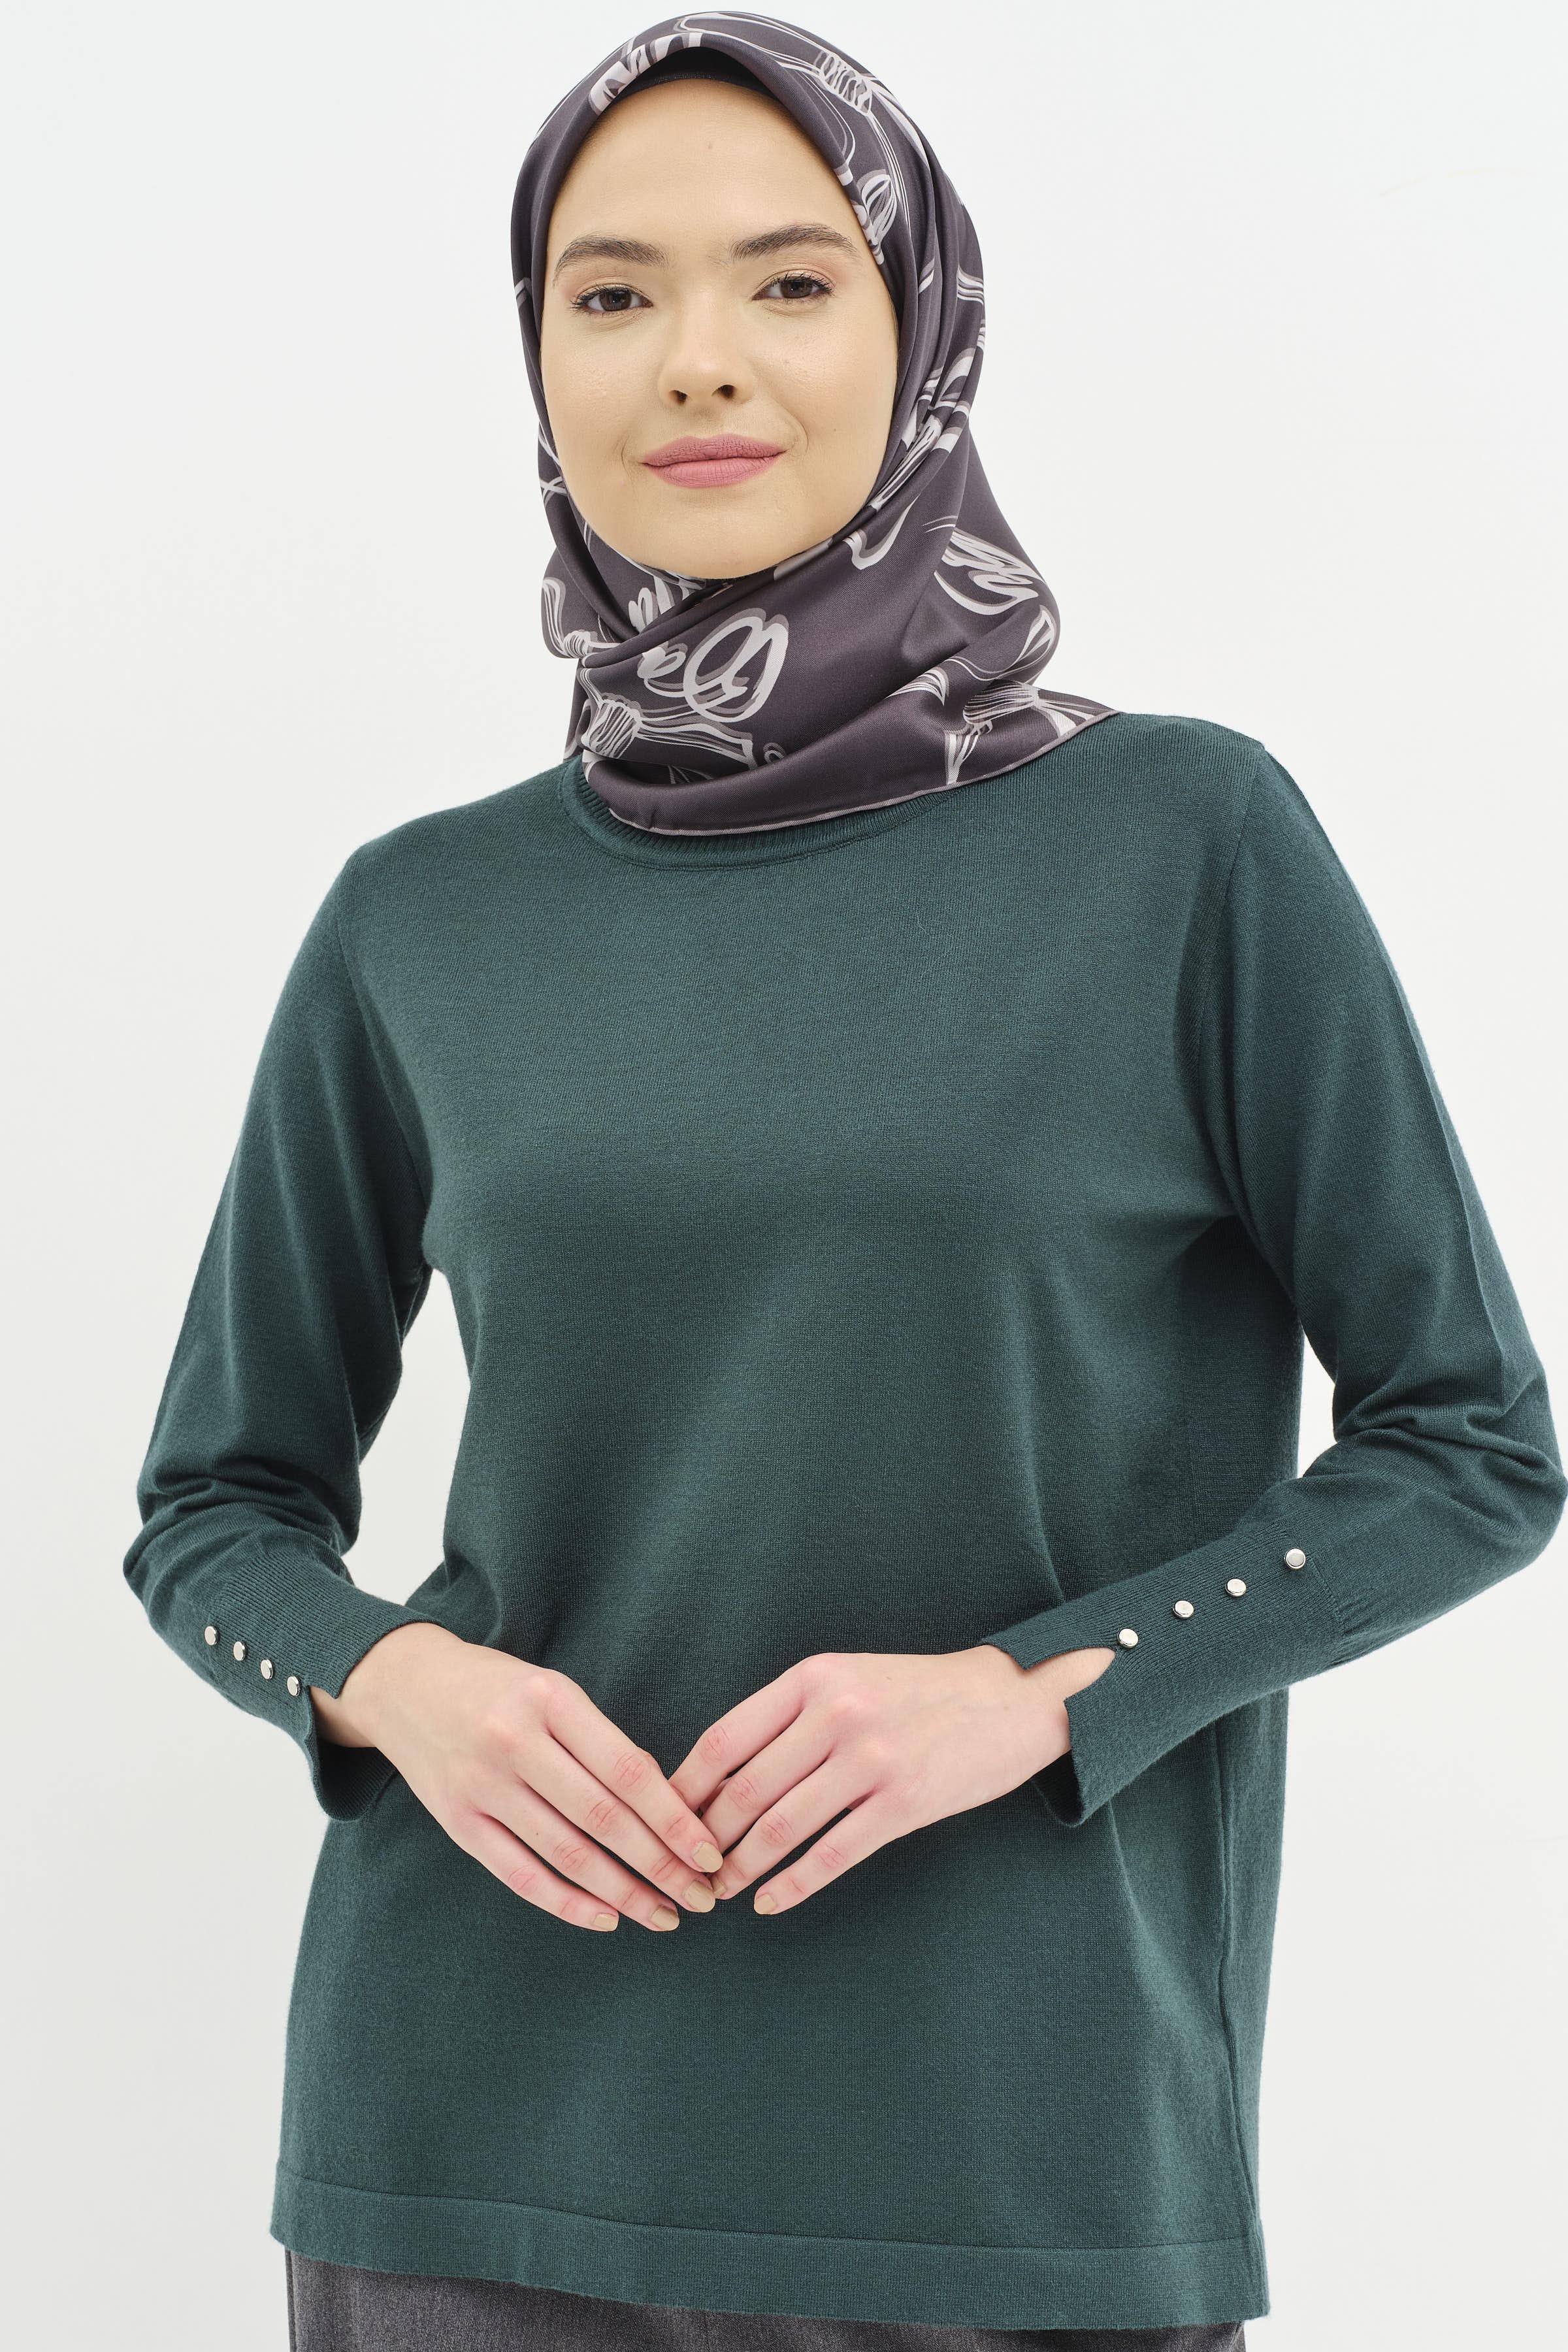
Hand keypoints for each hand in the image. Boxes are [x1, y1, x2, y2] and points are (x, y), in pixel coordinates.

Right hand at [312, 1624, 722, 1933]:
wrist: (406, 1685)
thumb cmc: (500, 1688)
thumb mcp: (554, 1690)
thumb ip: (603, 1741)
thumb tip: (672, 1808)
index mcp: (551, 1699)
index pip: (628, 1770)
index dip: (674, 1818)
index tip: (711, 1852)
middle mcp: (514, 1741)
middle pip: (603, 1818)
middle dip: (660, 1865)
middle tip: (702, 1897)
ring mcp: (482, 1786)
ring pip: (566, 1854)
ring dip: (623, 1893)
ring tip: (664, 1914)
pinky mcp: (458, 1823)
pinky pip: (520, 1875)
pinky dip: (567, 1903)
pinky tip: (606, 1918)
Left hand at [667, 1643, 1116, 1915]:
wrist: (1008, 1698)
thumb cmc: (917, 1692)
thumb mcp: (848, 1679)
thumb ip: (790, 1716)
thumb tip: (721, 1775)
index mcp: (813, 1678)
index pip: (724, 1739)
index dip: (685, 1788)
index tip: (663, 1821)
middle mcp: (837, 1712)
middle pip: (745, 1789)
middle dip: (707, 1839)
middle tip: (687, 1869)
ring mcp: (872, 1758)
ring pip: (781, 1827)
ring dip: (742, 1868)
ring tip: (722, 1890)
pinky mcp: (905, 1803)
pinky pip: (832, 1855)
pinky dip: (793, 1886)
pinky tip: (772, 1903)